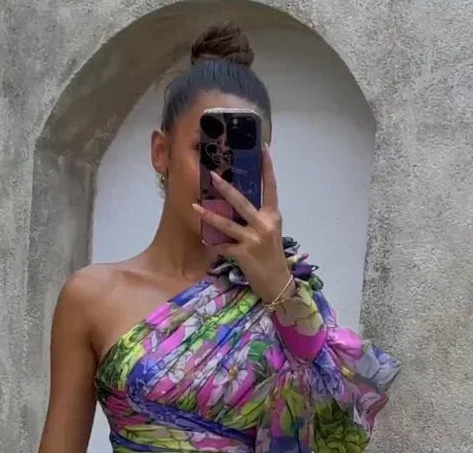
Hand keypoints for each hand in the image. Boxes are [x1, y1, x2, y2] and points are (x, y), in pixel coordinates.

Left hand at [193, 146, 291, 304]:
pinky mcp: (244, 255)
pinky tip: (202, 237)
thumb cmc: (272, 256)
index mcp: (272, 216)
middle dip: (226, 189)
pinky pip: (223, 246)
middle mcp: (264, 225)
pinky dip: (212, 242)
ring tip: (195, 206)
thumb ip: (258, 217)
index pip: (271, 187)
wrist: (277, 283)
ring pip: (227, 224)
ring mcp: (254, 240)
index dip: (267, 168)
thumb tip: (238, 203)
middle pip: (242, 202)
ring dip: (209, 215)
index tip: (263, 148)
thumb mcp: (270, 232)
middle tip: (213, 175)